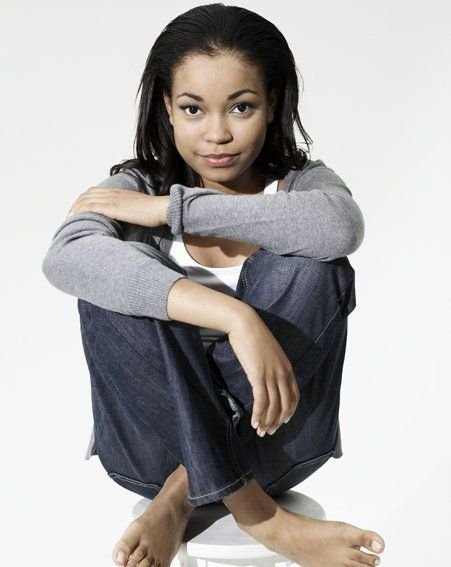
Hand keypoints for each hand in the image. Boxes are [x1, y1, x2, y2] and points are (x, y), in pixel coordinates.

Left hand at [66, 187, 169, 227]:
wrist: (162, 208)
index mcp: (119, 192)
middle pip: (87, 194)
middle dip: (76, 204)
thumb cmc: (155, 211)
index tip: (79, 210)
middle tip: (70, 216)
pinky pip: (91, 207)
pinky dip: (81, 211)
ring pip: (86, 200)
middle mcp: (113, 193)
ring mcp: (113, 199)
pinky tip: (76, 219)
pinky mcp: (113, 207)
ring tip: (69, 220)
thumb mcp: (140, 207)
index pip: (95, 192)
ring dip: (75, 209)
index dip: (85, 200)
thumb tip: (128, 217)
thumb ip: (130, 209)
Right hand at [227, 310, 300, 436]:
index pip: (294, 395)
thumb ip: (271, 365)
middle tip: (269, 432)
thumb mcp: (268, 352)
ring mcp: (272, 374)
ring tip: (260, 432)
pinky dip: (259, 414)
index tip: (281, 421)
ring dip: (267, 421)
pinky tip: (254, 422)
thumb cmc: (253, 335)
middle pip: (285, 404)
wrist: (244, 323)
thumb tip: (265, 377)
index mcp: (287, 367)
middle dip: (278, 421)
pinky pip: (261, 401)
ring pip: (274, 406)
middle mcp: (283, 373)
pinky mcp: (258, 375)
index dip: (289, 411)